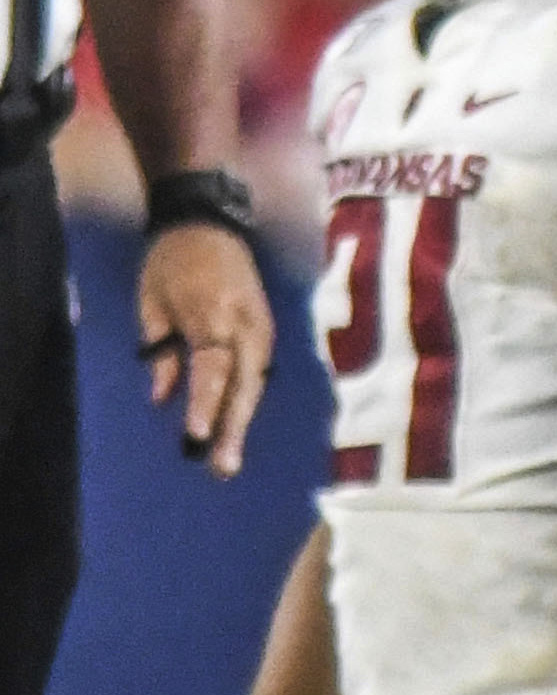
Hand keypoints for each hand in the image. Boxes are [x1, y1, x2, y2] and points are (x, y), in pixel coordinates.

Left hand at [138, 221, 274, 478]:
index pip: (213, 369)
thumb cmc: (171, 262)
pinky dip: (246, 401)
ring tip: (228, 458)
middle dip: (233, 428)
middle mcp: (248, 326)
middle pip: (244, 386)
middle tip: (222, 469)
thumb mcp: (152, 302)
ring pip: (255, 384)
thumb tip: (162, 398)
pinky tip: (234, 426)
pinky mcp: (267, 331)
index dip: (204, 404)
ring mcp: (263, 329)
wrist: (210, 224)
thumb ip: (161, 350)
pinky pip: (257, 373)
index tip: (195, 437)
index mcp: (215, 315)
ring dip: (241, 422)